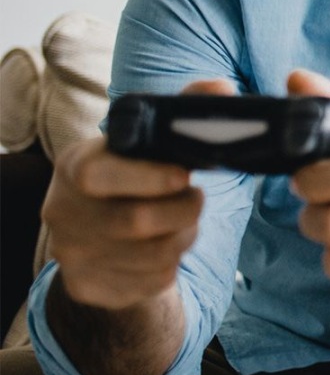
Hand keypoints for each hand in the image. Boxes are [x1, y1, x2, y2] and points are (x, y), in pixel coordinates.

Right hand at [41, 78, 229, 309]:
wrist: (102, 235)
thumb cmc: (135, 176)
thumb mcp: (147, 141)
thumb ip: (182, 110)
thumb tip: (221, 88)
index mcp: (75, 166)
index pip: (97, 175)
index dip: (148, 177)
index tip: (184, 174)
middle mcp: (63, 212)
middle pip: (136, 221)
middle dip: (184, 208)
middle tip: (194, 197)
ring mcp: (73, 254)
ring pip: (152, 254)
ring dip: (184, 236)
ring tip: (183, 219)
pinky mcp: (90, 286)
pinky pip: (151, 281)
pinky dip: (172, 264)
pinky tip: (166, 247)